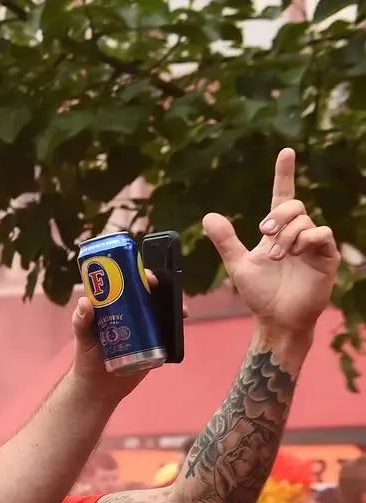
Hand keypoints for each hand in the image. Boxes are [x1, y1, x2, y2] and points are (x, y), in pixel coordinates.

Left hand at [68, 270, 181, 399]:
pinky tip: (181, 321)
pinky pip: (167, 332)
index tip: (144, 276)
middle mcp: (129, 314)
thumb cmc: (86, 359)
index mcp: (112, 308)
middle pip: (146, 295)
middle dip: (158, 288)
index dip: (136, 276)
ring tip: (180, 308)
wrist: (99, 387)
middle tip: (162, 288)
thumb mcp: (82, 338)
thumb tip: (86, 302)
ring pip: (160, 311)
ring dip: (172, 306)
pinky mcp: (153, 344)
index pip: (126, 285)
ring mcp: (143, 329)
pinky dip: (176, 326)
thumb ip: (81, 322)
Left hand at [202, 148, 339, 340]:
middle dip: (277, 216)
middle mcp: (297, 233)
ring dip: (286, 236)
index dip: (284, 174)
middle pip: (293, 205)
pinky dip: (306, 240)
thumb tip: (209, 216)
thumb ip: (225, 240)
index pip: (283, 195)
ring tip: (277, 257)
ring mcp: (313, 244)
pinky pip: (322, 234)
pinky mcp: (326, 256)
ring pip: (304, 220)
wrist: (276, 318)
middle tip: (264, 234)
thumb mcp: (238, 264)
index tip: (286, 152)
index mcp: (277, 231)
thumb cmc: (259, 294)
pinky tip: (296, 254)